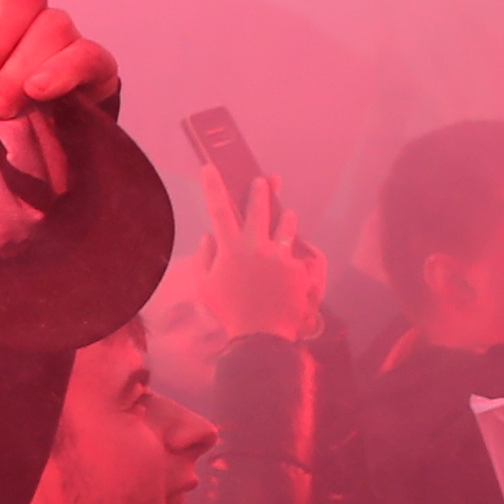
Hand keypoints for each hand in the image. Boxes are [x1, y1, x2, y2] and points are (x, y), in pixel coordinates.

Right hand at [184, 144, 321, 345]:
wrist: (260, 335)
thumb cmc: (229, 312)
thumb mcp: (206, 287)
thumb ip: (205, 258)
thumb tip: (208, 238)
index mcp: (230, 248)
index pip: (218, 209)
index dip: (212, 186)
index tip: (210, 167)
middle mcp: (256, 245)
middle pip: (259, 208)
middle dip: (261, 191)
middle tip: (264, 180)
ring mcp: (279, 255)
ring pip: (286, 226)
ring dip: (286, 219)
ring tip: (288, 215)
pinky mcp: (298, 267)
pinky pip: (297, 256)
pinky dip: (294, 259)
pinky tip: (293, 268)